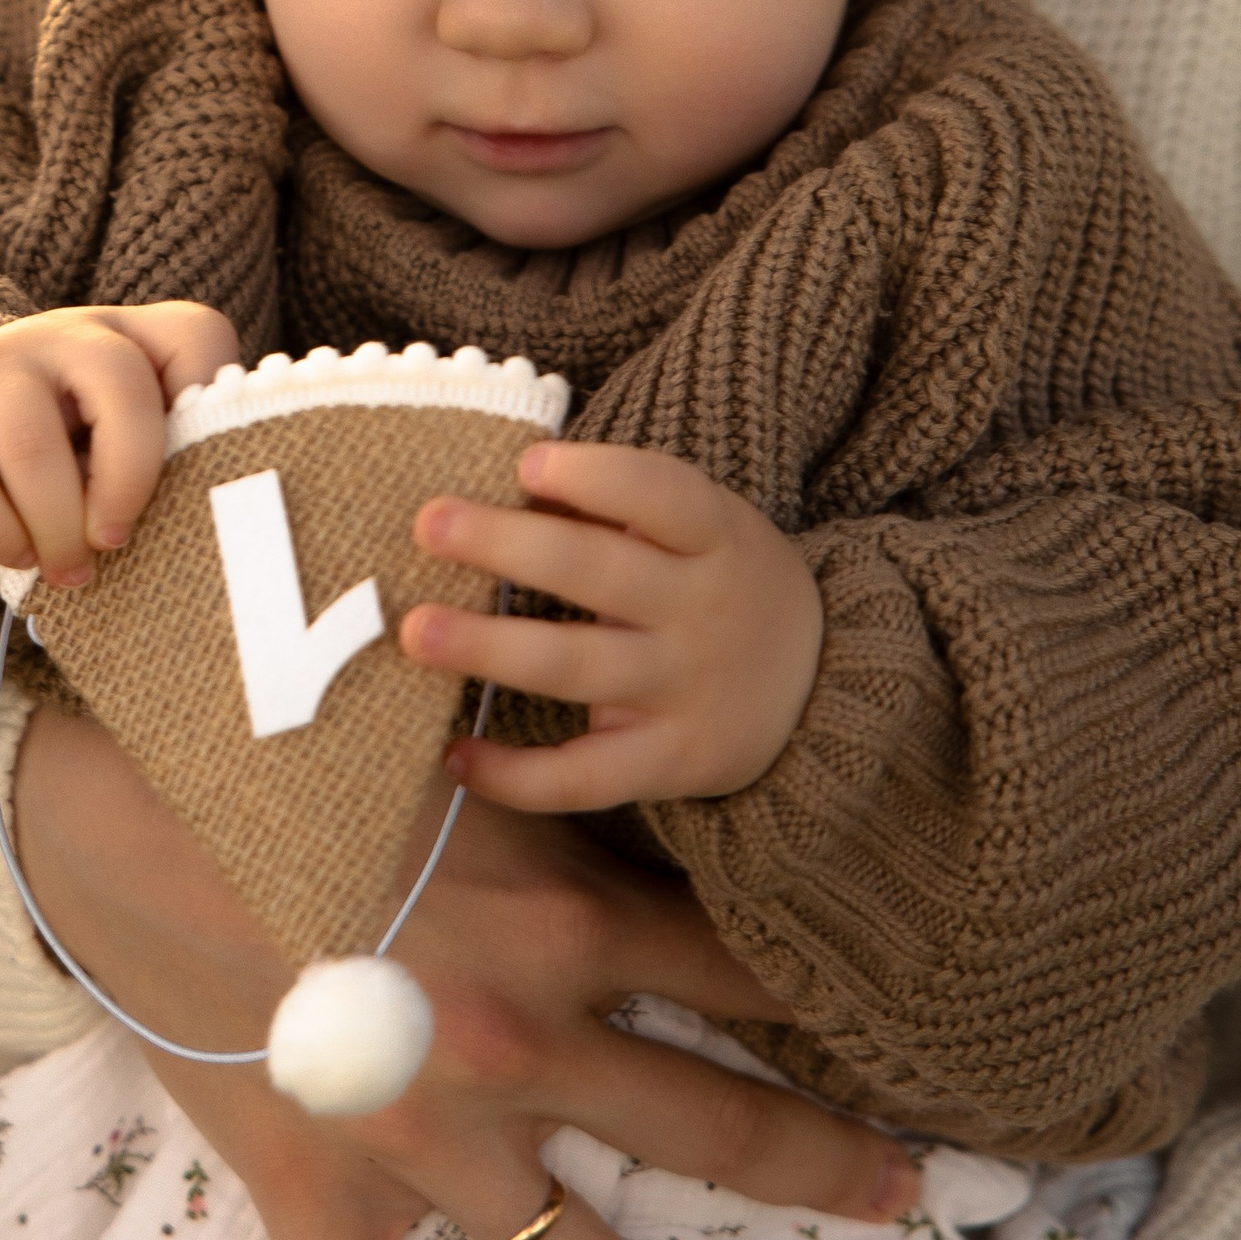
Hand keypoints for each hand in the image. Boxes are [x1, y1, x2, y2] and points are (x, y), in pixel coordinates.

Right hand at [0, 301, 237, 586]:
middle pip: (116, 385)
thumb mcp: (134, 459)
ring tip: (67, 570)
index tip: (198, 486)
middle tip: (115, 543)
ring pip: (30, 442)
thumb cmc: (79, 471)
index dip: (210, 414)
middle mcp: (63, 333)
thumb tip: (216, 513)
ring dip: (56, 525)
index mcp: (134, 337)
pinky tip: (16, 554)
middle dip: (125, 482)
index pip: (194, 340)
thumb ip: (178, 462)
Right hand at [13, 705, 916, 1239]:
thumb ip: (553, 796)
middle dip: (827, 1161)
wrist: (129, 813)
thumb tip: (627, 771)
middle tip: (915, 1196)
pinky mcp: (323, 1201)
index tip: (907, 1020)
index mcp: (564, 920)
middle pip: (715, 1120)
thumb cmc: (290, 756)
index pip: (741, 967)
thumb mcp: (454, 754)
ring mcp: (427, 1143)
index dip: (832, 994)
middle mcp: (524, 1046)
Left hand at [404, 441, 823, 807]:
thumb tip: (511, 485)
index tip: (527, 463)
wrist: (822, 690)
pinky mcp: (670, 763)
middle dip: (510, 547)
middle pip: (599, 574)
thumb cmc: (721, 585)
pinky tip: (456, 756)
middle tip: (430, 524)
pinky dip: (518, 776)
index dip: (596, 475)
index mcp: (716, 536)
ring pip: (577, 668)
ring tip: (418, 630)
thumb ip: (620, 505)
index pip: (662, 494)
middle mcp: (703, 611)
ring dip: (491, 648)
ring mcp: (685, 691)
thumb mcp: (703, 529)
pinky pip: (585, 776)